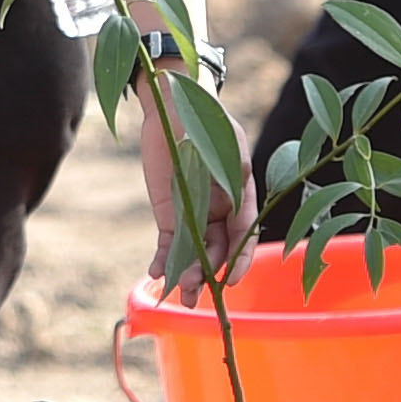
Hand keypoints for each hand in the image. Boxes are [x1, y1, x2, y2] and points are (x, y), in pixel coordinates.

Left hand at [140, 76, 248, 293]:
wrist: (173, 108)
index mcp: (241, 197)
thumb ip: (236, 172)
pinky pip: (168, 243)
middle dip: (208, 273)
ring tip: (178, 293)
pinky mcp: (169, 213)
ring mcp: (194, 214)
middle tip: (195, 292)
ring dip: (188, 274)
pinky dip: (163, 260)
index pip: (244, 235)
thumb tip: (237, 199)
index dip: (241, 259)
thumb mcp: (228, 145)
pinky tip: (156, 274)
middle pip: (217, 250)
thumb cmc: (207, 122)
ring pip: (194, 252)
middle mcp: (220, 211)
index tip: (231, 279)